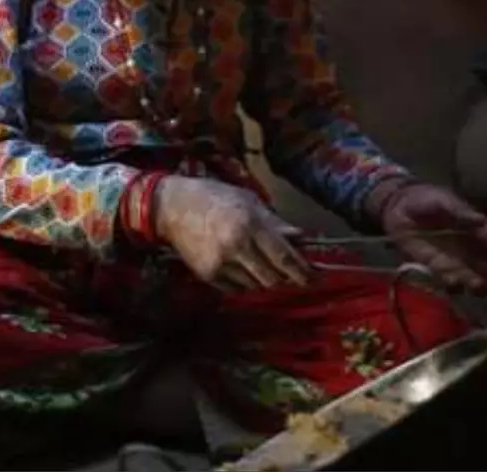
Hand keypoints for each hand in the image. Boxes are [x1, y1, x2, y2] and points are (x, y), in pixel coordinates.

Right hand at [154, 176, 312, 290]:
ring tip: (258, 262)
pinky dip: (245, 282)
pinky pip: (237, 289)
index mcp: (249, 225)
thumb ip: (275, 223)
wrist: (173, 207)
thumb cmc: (216, 197)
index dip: (301, 271)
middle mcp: (236, 247)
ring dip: (263, 279)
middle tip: (287, 271)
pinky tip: (239, 265)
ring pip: (255, 286)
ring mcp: (220, 264)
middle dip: (284, 278)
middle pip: (272, 278)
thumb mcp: (249, 202)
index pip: (283, 257)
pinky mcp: (207, 276)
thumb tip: (300, 238)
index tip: (313, 278)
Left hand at [373, 181, 486, 295]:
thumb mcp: (442, 200)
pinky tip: (453, 282)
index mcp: (480, 230)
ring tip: (478, 285)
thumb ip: (460, 211)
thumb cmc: (425, 199)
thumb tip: (481, 220)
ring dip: (481, 286)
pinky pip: (452, 283)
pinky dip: (455, 286)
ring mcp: (458, 262)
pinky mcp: (439, 270)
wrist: (397, 208)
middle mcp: (473, 250)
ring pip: (477, 280)